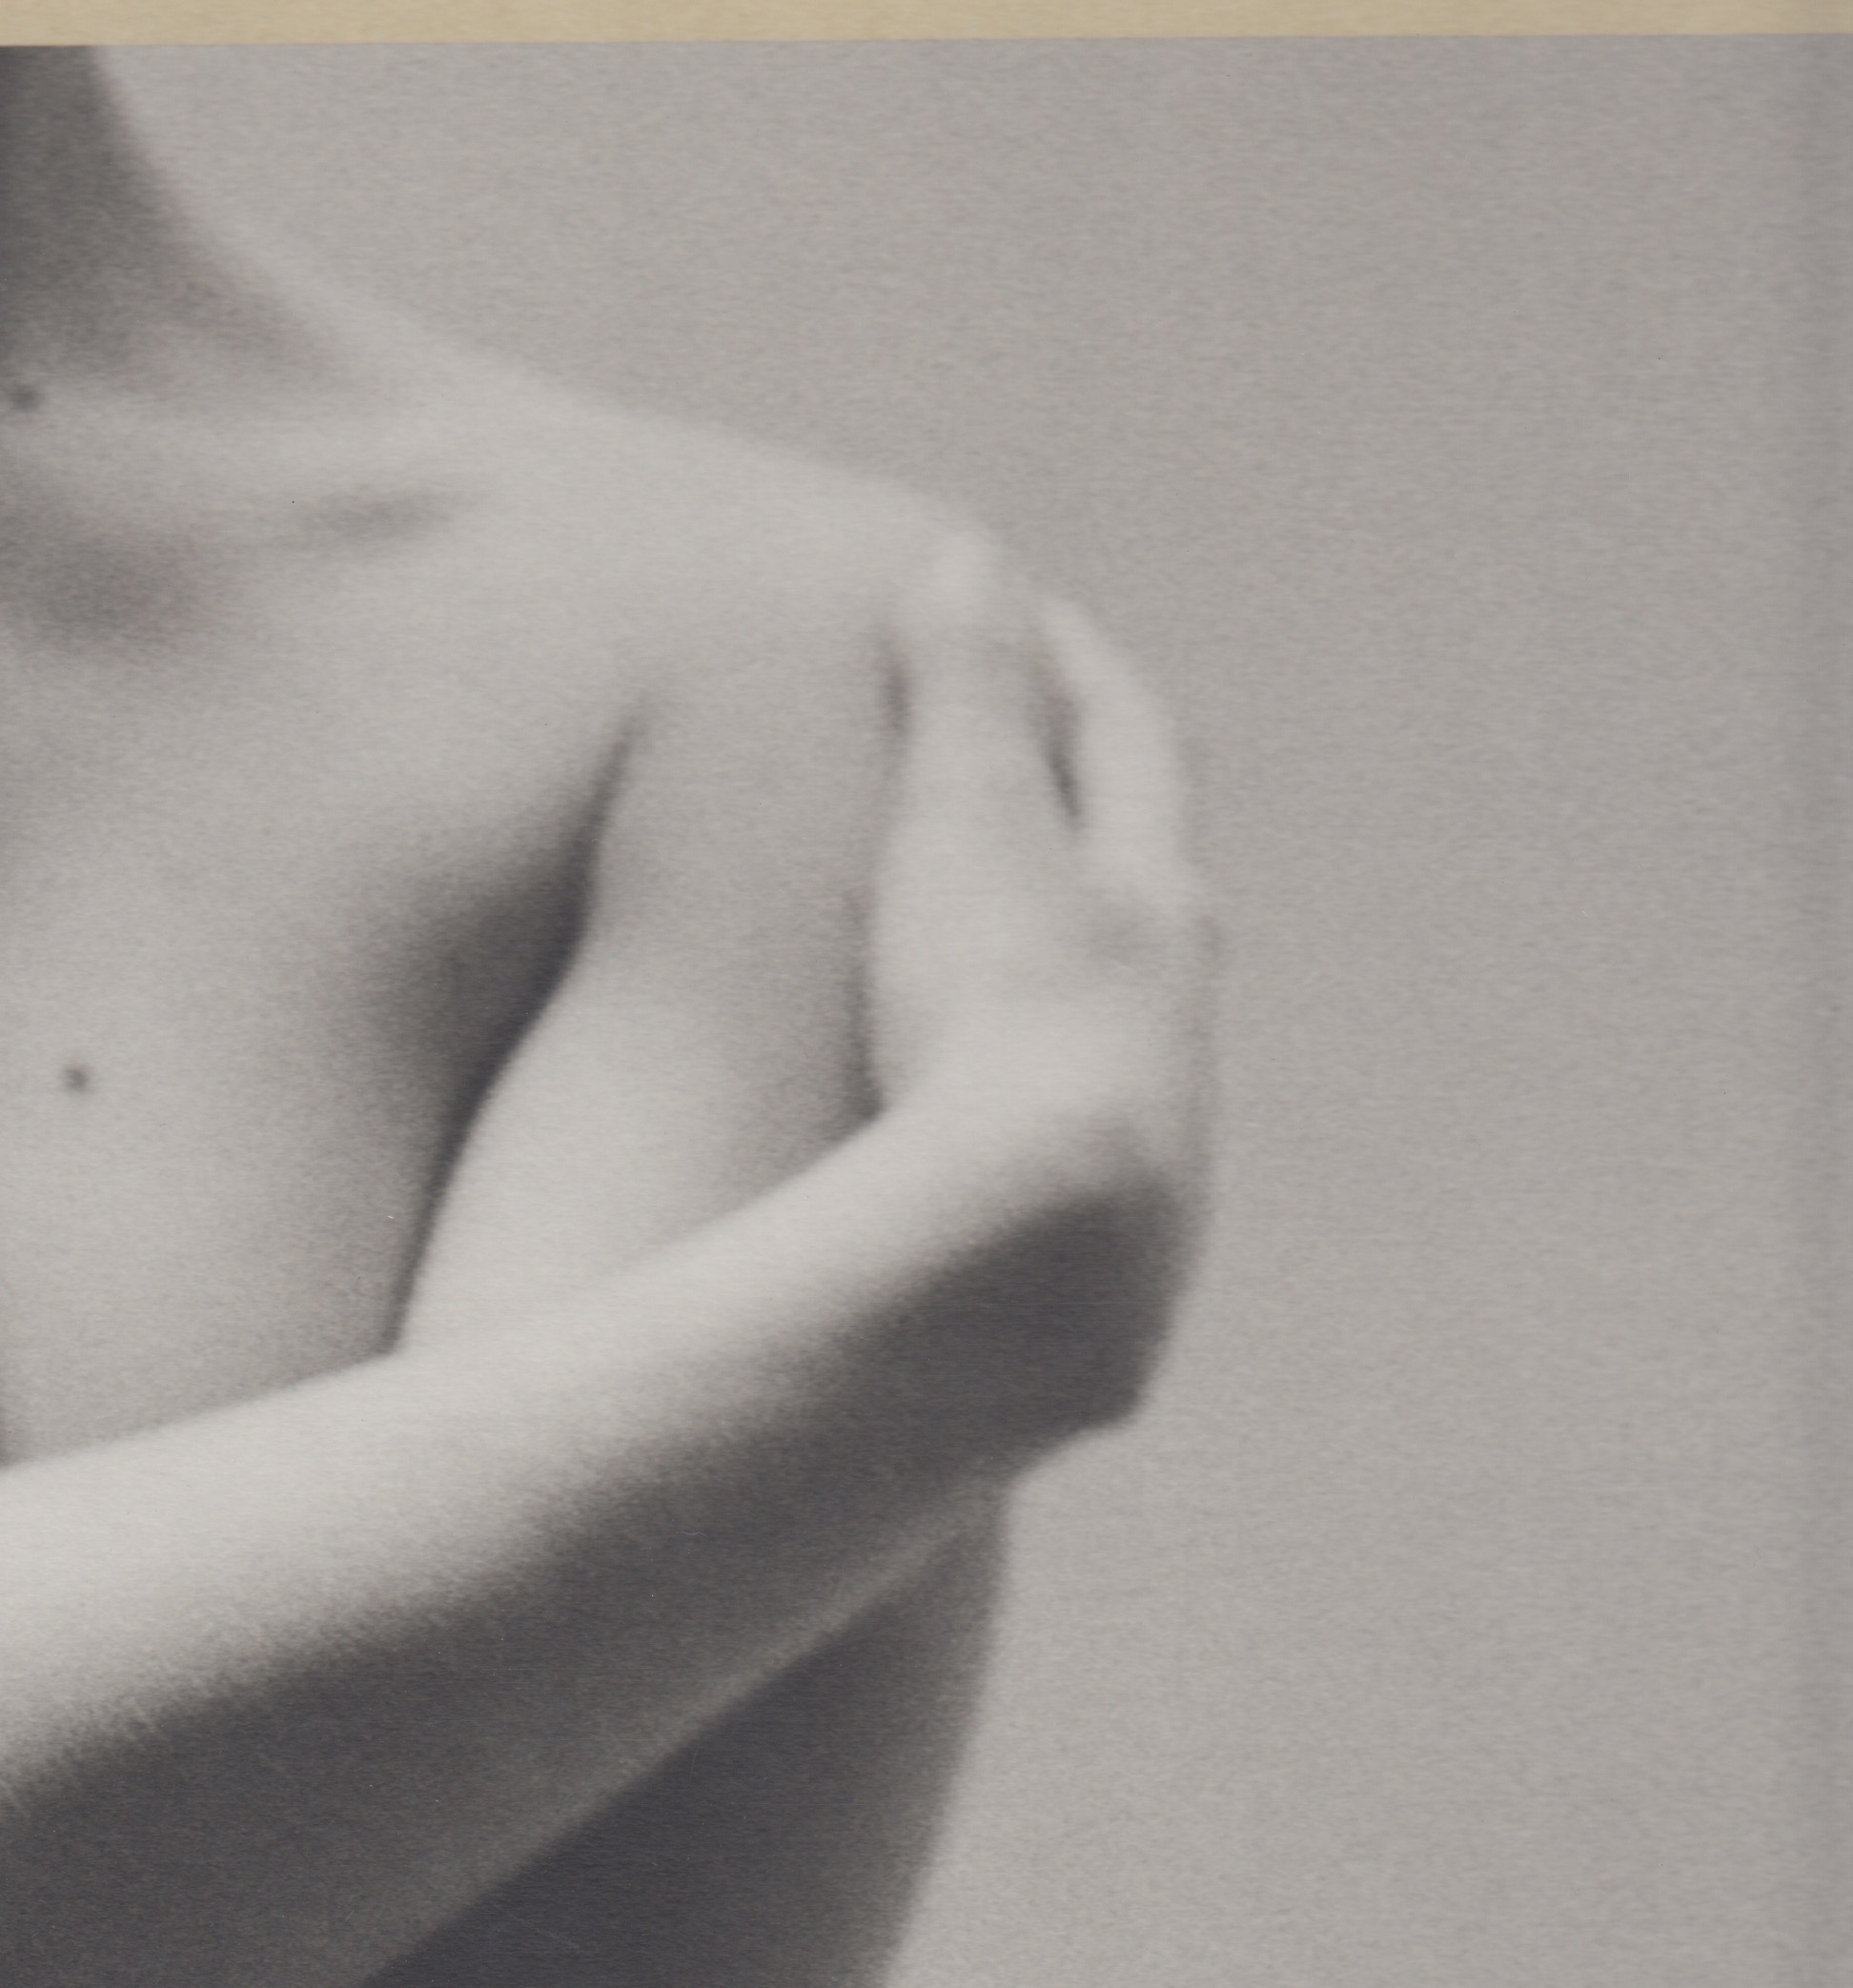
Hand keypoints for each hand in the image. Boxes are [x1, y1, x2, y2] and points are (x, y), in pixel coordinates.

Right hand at [870, 536, 1215, 1428]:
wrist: (1035, 1272)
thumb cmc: (992, 1021)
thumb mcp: (966, 827)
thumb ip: (965, 691)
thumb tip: (969, 559)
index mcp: (1152, 904)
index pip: (1128, 747)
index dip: (1068, 670)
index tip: (1021, 617)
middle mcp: (1179, 1024)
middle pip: (1158, 896)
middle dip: (1101, 835)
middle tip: (1047, 793)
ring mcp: (1155, 1149)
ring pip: (1129, 1040)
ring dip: (1079, 997)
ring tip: (1013, 985)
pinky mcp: (1109, 1262)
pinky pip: (1072, 1159)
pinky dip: (1029, 1123)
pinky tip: (989, 1162)